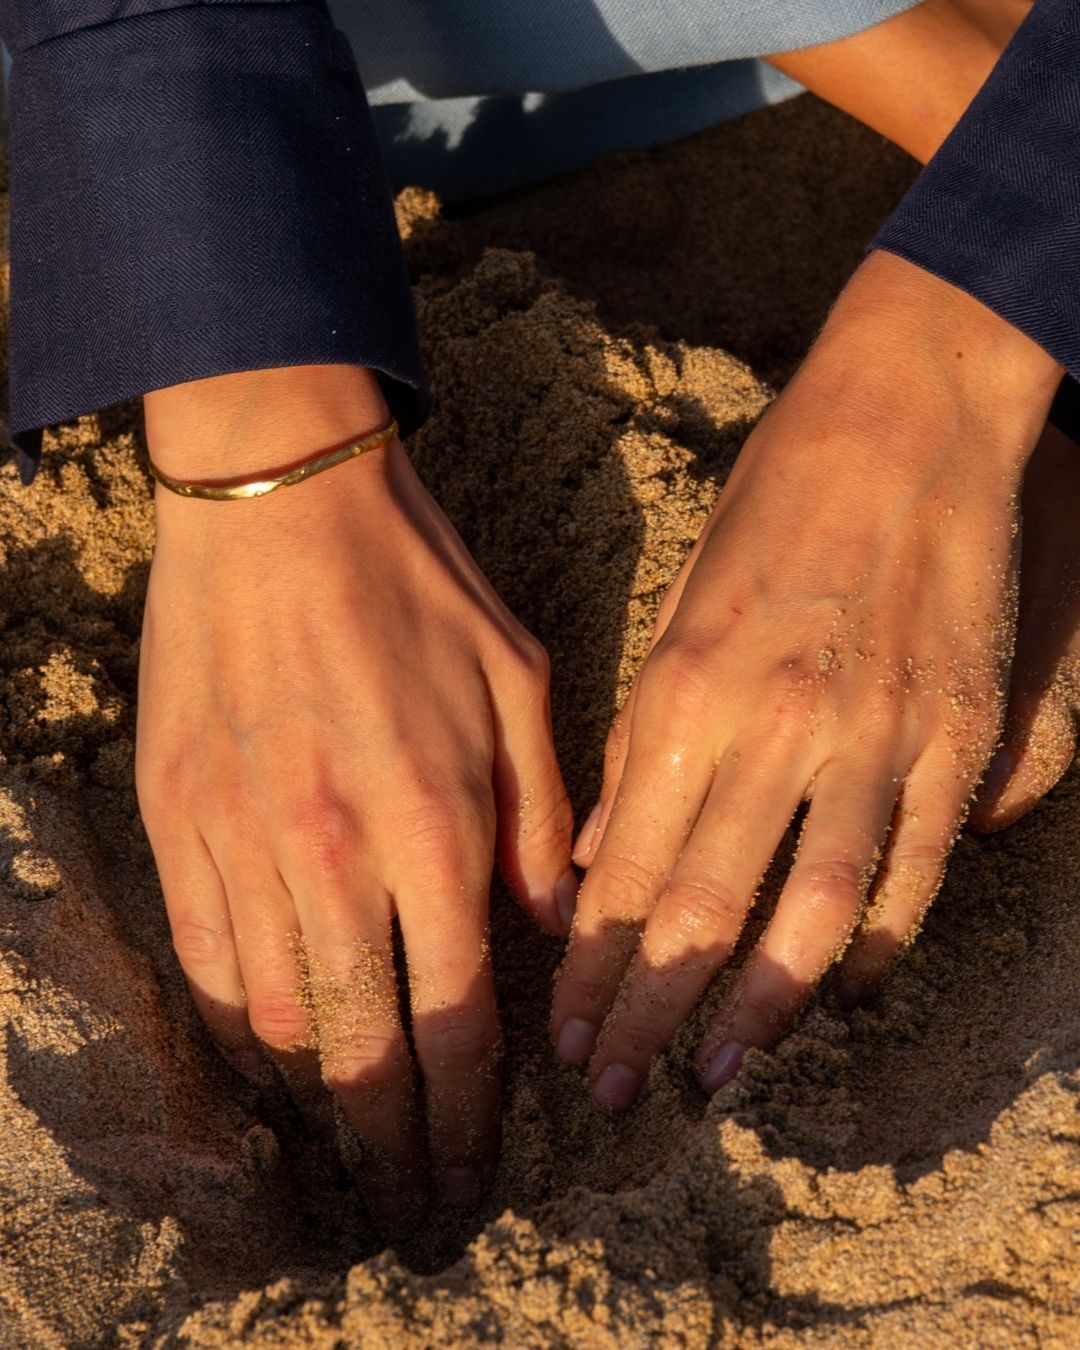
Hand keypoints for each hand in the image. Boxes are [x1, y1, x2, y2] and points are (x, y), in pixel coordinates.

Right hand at [137, 366, 574, 1216]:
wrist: (277, 499)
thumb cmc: (414, 583)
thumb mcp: (518, 681)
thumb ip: (543, 817)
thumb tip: (548, 925)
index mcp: (432, 817)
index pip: (457, 1011)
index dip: (472, 1111)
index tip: (480, 1172)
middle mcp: (329, 849)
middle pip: (361, 1044)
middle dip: (395, 1142)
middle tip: (416, 1202)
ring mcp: (237, 837)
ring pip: (277, 1017)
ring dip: (320, 1093)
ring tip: (356, 1130)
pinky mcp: (174, 816)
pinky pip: (203, 956)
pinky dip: (242, 1025)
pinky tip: (274, 1048)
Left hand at [550, 252, 1061, 1109]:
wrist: (907, 421)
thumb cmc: (775, 505)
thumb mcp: (680, 609)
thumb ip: (645, 740)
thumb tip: (608, 850)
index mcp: (690, 692)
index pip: (627, 867)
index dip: (592, 962)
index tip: (564, 1031)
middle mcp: (777, 728)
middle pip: (701, 908)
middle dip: (648, 1010)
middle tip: (611, 1092)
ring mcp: (874, 737)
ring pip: (811, 911)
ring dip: (757, 1008)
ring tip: (710, 1074)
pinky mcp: (955, 737)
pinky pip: (913, 870)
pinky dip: (874, 945)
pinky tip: (836, 996)